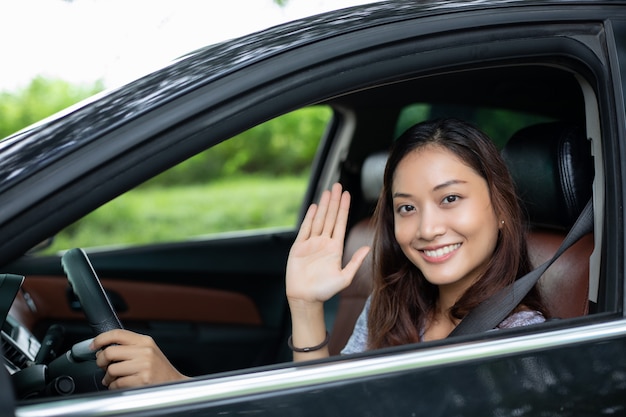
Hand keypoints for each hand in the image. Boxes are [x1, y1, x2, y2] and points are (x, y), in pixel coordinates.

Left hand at [91, 329, 188, 389]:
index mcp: (145, 341)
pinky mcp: (142, 380)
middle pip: (109, 352)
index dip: (100, 339)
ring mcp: (144, 366)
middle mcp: (145, 351)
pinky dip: (114, 386)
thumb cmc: (159, 369)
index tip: (93, 345)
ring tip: (114, 378)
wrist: (174, 384)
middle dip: (101, 361)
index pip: (117, 334)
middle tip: (103, 365)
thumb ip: (130, 346)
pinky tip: (121, 385)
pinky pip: (117, 383)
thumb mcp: (148, 351)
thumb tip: (104, 347)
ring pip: (111, 369)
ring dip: (108, 377)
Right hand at [286, 183, 369, 306]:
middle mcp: (324, 243)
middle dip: (334, 201)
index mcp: (335, 248)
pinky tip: (314, 207)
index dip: (343, 209)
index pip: (340, 223)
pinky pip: (305, 229)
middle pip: (330, 217)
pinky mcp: (299, 247)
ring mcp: (311, 243)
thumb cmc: (325, 291)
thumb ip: (355, 262)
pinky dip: (309, 217)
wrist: (305, 298)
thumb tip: (368, 248)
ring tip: (327, 191)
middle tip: (337, 186)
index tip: (347, 195)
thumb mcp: (345, 277)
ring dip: (323, 205)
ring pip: (318, 220)